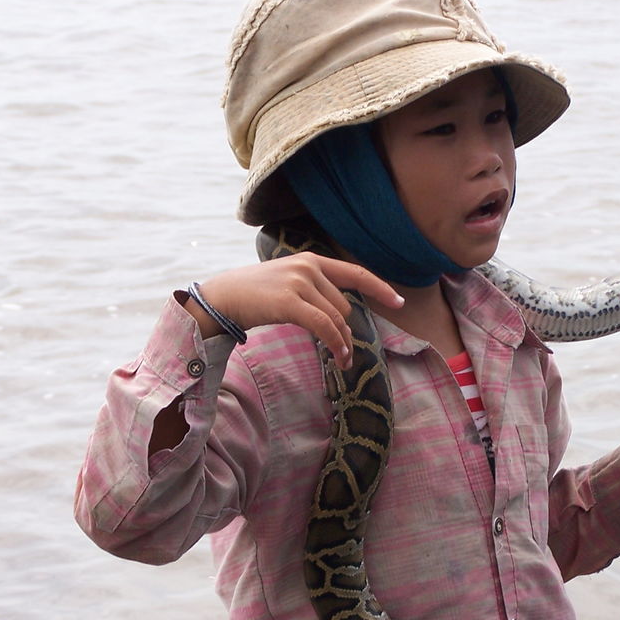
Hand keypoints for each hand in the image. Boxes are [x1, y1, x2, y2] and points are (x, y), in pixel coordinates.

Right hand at [184, 253, 403, 369]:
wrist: (220, 297)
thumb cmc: (253, 295)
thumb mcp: (287, 282)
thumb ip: (313, 290)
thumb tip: (339, 317)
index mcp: (311, 259)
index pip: (355, 273)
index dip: (379, 288)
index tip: (399, 301)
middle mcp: (308, 266)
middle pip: (343, 306)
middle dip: (346, 331)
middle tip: (344, 352)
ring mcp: (299, 282)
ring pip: (337, 319)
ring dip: (342, 343)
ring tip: (342, 360)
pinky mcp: (290, 301)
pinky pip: (325, 327)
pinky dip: (336, 344)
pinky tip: (339, 358)